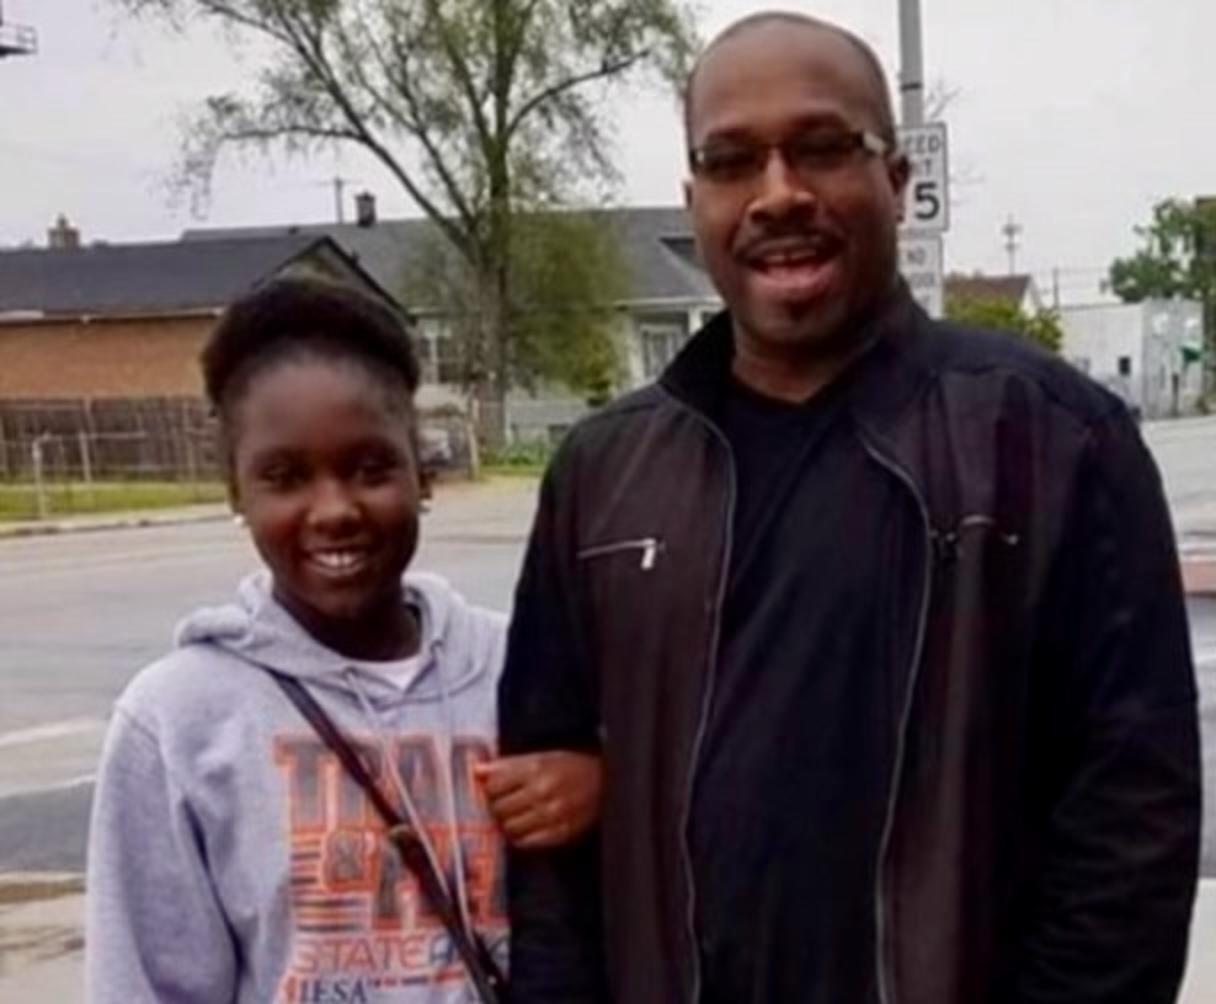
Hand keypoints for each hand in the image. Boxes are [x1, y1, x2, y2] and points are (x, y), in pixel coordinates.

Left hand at [474, 751, 601, 849]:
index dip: (489, 789)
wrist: (606, 782)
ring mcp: (551, 815)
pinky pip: (526, 842)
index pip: (494, 785)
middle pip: (499, 808)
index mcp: (536, 769)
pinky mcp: (559, 833)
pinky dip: (520, 837)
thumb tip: (477, 770)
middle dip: (496, 807)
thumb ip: (507, 764)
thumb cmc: (572, 766)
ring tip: (514, 816)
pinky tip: (525, 828)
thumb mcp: (540, 756)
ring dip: (507, 824)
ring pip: (510, 828)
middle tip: (502, 804)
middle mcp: (542, 792)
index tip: (493, 790)